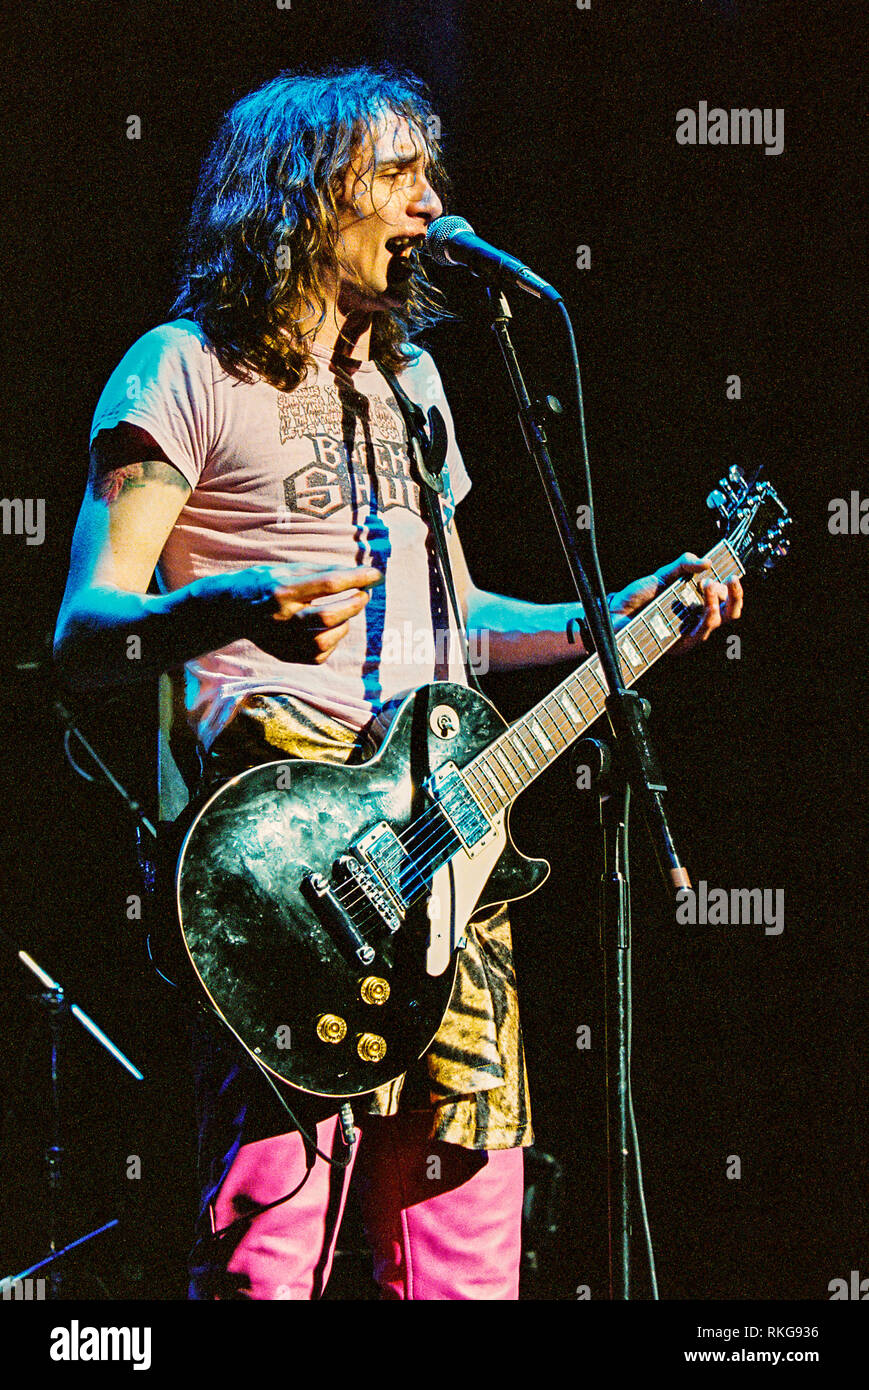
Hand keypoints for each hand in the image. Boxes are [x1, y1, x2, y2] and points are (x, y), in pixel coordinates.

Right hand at [223, 562, 383, 664]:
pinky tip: (330, 628)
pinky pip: (320, 654)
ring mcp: (282, 640)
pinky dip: (332, 640)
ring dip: (344, 623)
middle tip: (364, 594)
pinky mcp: (285, 654)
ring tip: (344, 610)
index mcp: (282, 590)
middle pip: (329, 616)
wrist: (231, 609)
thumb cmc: (266, 583)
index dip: (356, 579)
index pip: (327, 584)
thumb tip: (362, 575)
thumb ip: (324, 572)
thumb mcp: (290, 569)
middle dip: (354, 604)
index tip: (376, 574)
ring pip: (327, 640)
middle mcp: (282, 618)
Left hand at [608, 553, 742, 654]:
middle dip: (734, 596)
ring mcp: (689, 634)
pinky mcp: (678, 645)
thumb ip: (684, 563)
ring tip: (706, 586)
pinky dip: (702, 620)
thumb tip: (707, 562)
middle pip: (730, 614)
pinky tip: (699, 607)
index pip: (727, 599)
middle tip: (727, 580)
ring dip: (715, 603)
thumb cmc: (640, 596)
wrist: (616, 612)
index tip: (733, 575)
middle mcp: (697, 619)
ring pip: (714, 623)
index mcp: (698, 602)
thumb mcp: (663, 574)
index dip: (734, 589)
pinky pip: (697, 636)